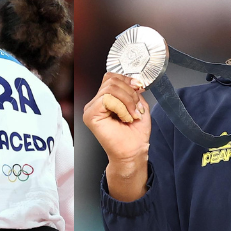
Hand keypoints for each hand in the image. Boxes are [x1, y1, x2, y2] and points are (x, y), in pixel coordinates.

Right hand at [82, 72, 151, 200]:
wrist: (133, 152)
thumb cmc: (135, 134)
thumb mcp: (139, 105)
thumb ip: (133, 91)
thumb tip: (133, 81)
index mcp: (106, 99)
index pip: (111, 78)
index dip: (127, 80)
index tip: (139, 88)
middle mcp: (96, 102)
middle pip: (111, 81)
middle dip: (130, 93)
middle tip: (137, 109)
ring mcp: (91, 108)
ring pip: (110, 88)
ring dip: (127, 101)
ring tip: (132, 115)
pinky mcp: (90, 115)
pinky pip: (107, 99)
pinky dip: (121, 107)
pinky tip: (125, 118)